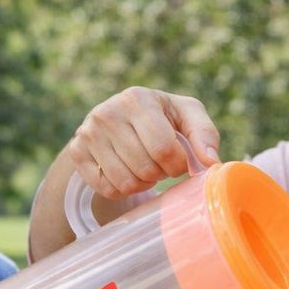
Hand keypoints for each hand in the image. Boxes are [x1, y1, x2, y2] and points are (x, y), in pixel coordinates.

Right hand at [68, 86, 220, 196]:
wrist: (118, 116)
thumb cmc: (162, 116)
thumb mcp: (187, 114)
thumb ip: (204, 134)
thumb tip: (211, 162)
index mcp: (137, 99)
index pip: (164, 149)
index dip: (177, 164)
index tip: (178, 160)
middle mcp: (107, 113)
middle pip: (145, 169)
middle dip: (160, 174)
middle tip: (160, 163)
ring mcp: (88, 133)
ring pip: (125, 183)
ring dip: (143, 183)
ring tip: (145, 167)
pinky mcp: (77, 152)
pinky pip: (107, 189)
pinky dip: (123, 189)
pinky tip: (127, 172)